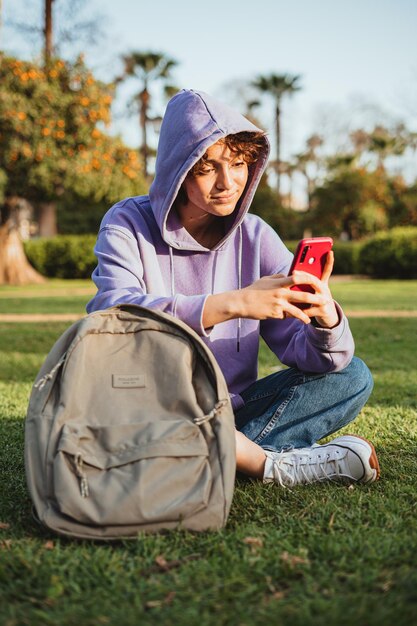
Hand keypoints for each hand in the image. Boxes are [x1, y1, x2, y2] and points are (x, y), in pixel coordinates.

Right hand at [202, 252, 338, 328]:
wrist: (241, 302)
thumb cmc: (254, 290)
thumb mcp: (266, 279)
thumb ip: (278, 277)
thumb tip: (287, 275)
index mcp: (279, 282)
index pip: (298, 278)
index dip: (309, 278)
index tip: (318, 280)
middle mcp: (280, 293)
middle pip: (302, 295)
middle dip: (315, 298)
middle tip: (325, 300)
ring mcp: (278, 304)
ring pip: (297, 310)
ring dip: (307, 313)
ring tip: (314, 316)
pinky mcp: (275, 314)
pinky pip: (287, 316)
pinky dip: (294, 317)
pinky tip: (303, 320)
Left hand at [292, 251, 338, 327]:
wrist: (327, 317)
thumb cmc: (316, 301)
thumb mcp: (313, 291)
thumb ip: (306, 283)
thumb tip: (293, 274)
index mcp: (322, 284)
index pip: (327, 270)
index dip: (329, 261)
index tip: (330, 252)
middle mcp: (325, 290)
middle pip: (315, 281)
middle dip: (304, 276)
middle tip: (294, 272)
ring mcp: (325, 300)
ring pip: (312, 296)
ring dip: (301, 294)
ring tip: (291, 291)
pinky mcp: (323, 311)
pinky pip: (309, 310)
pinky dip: (301, 311)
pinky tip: (294, 310)